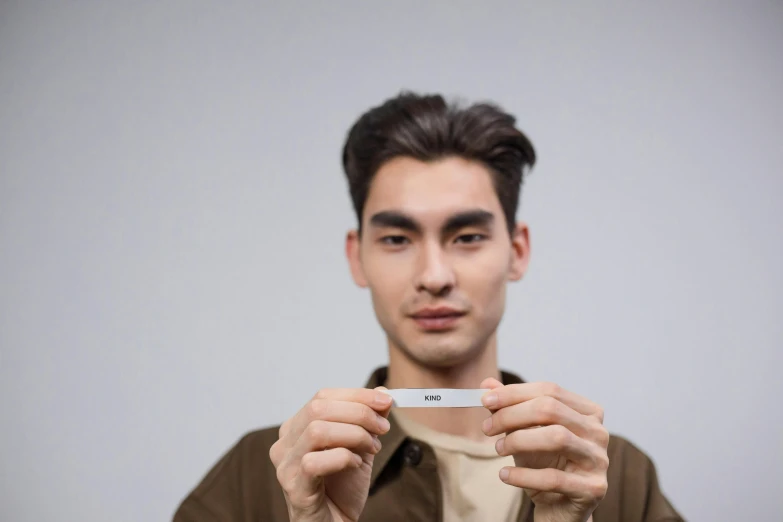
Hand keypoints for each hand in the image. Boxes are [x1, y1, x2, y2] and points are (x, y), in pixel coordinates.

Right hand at [269, 387, 392, 521]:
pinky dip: (342, 458)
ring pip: (317, 430)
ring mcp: (286, 465)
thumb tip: (383, 392)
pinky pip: (314, 462)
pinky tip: (355, 465)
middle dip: (358, 412)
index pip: (323, 397)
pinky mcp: (293, 487)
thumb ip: (368, 420)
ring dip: (354, 434)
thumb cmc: (341, 488)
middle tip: (383, 427)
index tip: (386, 400)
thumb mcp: (360, 447)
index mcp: (297, 428)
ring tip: (372, 447)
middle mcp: (285, 443)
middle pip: (318, 408)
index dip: (356, 395)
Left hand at [480, 379, 608, 521]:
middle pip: (551, 410)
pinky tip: (504, 475)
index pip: (549, 391)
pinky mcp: (593, 488)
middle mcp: (598, 432)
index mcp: (587, 412)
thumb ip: (510, 407)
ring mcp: (598, 460)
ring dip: (519, 441)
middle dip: (512, 415)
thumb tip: (487, 385)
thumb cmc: (545, 465)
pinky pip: (554, 478)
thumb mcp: (525, 433)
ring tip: (498, 449)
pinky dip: (524, 475)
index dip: (514, 393)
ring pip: (557, 438)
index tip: (485, 400)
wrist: (560, 508)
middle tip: (487, 428)